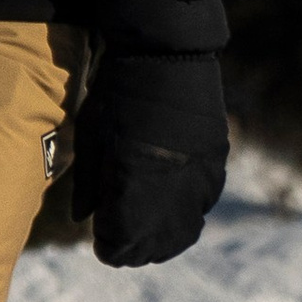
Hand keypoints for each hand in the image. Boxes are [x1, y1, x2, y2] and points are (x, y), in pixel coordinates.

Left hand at [69, 49, 227, 267]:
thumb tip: (84, 220)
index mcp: (133, 187)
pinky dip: (184, 212)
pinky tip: (169, 200)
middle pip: (152, 248)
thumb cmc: (117, 92)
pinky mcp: (216, 166)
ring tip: (143, 223)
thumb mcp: (91, 137)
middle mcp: (170, 193)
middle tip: (117, 234)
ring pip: (182, 234)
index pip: (121, 245)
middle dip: (132, 247)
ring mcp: (199, 181)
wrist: (167, 53)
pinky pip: (202, 206)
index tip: (99, 237)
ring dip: (161, 236)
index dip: (108, 245)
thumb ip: (88, 186)